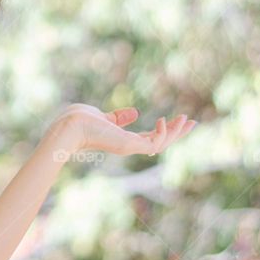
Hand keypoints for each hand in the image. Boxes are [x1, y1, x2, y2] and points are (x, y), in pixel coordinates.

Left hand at [46, 103, 195, 157]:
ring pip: (160, 144)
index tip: (178, 120)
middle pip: (160, 142)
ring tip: (187, 120)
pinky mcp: (128, 145)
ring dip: (175, 133)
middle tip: (192, 122)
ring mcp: (129, 147)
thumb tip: (134, 112)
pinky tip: (164, 121)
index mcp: (122, 139)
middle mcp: (128, 145)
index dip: (164, 130)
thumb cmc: (79, 121)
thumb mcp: (103, 117)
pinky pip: (153, 142)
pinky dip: (162, 134)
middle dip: (176, 133)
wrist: (68, 127)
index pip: (149, 137)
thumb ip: (118, 118)